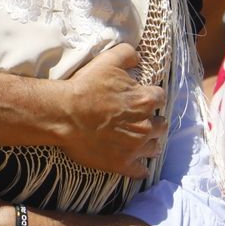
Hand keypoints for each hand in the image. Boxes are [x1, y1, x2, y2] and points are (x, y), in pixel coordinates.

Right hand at [56, 44, 168, 178]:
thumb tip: (138, 57)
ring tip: (138, 141)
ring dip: (149, 143)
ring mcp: (135, 147)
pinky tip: (135, 164)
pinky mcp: (122, 164)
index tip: (140, 99)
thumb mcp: (106, 61)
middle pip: (162, 125)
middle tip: (138, 120)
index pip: (160, 98)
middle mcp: (146, 125)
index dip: (150, 97)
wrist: (63, 115)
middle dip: (153, 122)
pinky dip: (140, 168)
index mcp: (145, 100)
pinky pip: (141, 171)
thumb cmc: (84, 88)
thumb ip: (127, 54)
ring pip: (155, 148)